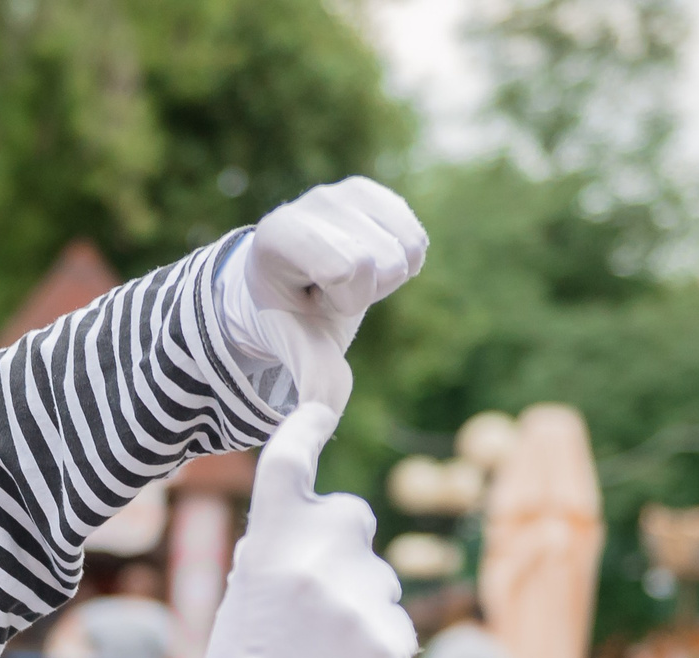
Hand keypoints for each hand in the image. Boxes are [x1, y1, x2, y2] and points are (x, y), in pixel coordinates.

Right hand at [89, 400, 415, 657]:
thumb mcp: (243, 594)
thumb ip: (282, 548)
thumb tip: (321, 519)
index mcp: (270, 544)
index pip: (291, 465)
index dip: (304, 430)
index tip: (315, 411)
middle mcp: (318, 561)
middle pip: (351, 514)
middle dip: (340, 544)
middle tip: (313, 596)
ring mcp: (360, 600)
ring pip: (380, 575)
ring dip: (360, 601)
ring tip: (322, 652)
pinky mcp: (393, 640)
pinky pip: (396, 622)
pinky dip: (376, 645)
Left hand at [219, 175, 426, 412]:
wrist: (288, 285)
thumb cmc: (291, 322)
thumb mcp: (300, 353)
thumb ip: (315, 384)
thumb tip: (316, 426)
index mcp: (280, 235)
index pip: (351, 265)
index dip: (343, 296)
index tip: (313, 300)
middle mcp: (310, 201)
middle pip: (382, 262)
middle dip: (362, 290)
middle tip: (328, 294)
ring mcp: (342, 191)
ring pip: (405, 248)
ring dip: (381, 276)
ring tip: (341, 282)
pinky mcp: (371, 189)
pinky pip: (417, 237)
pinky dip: (398, 259)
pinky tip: (362, 264)